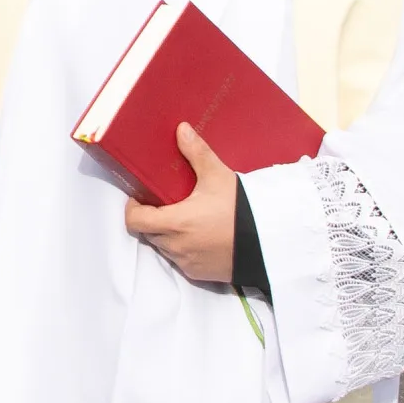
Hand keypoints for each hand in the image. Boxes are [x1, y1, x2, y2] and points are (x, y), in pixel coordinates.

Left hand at [123, 122, 237, 284]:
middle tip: (166, 203)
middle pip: (148, 233)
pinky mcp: (199, 273)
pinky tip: (201, 235)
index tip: (143, 197)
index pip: (134, 220)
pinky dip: (184, 248)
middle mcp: (176, 246)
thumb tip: (181, 129)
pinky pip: (181, 261)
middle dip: (152, 218)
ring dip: (168, 234)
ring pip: (164, 247)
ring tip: (186, 218)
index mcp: (174, 222)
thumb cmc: (241, 209)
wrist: (270, 242)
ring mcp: (187, 262)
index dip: (133, 208)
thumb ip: (197, 152)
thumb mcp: (218, 177)